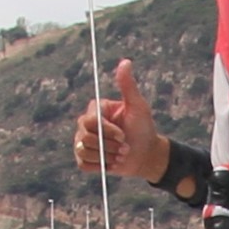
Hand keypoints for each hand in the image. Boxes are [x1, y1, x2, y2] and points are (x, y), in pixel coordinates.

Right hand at [71, 56, 173, 185]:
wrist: (146, 154)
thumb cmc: (143, 128)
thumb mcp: (138, 106)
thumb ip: (128, 86)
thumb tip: (125, 62)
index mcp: (96, 110)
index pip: (91, 122)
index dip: (107, 132)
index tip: (123, 136)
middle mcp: (86, 124)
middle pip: (85, 138)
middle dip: (108, 146)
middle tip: (125, 148)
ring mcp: (83, 141)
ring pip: (84, 152)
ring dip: (106, 157)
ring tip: (120, 155)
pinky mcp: (84, 158)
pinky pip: (83, 164)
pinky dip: (100, 166)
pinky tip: (111, 163)